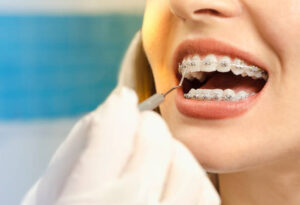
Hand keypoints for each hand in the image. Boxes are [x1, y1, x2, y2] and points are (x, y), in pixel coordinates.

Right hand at [22, 87, 219, 204]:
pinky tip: (169, 185)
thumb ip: (82, 145)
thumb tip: (117, 105)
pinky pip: (205, 193)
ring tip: (153, 163)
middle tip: (137, 130)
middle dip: (147, 126)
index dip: (119, 107)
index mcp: (84, 202)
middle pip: (155, 142)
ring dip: (171, 153)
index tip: (123, 102)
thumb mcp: (55, 189)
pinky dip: (189, 179)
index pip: (113, 130)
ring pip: (187, 165)